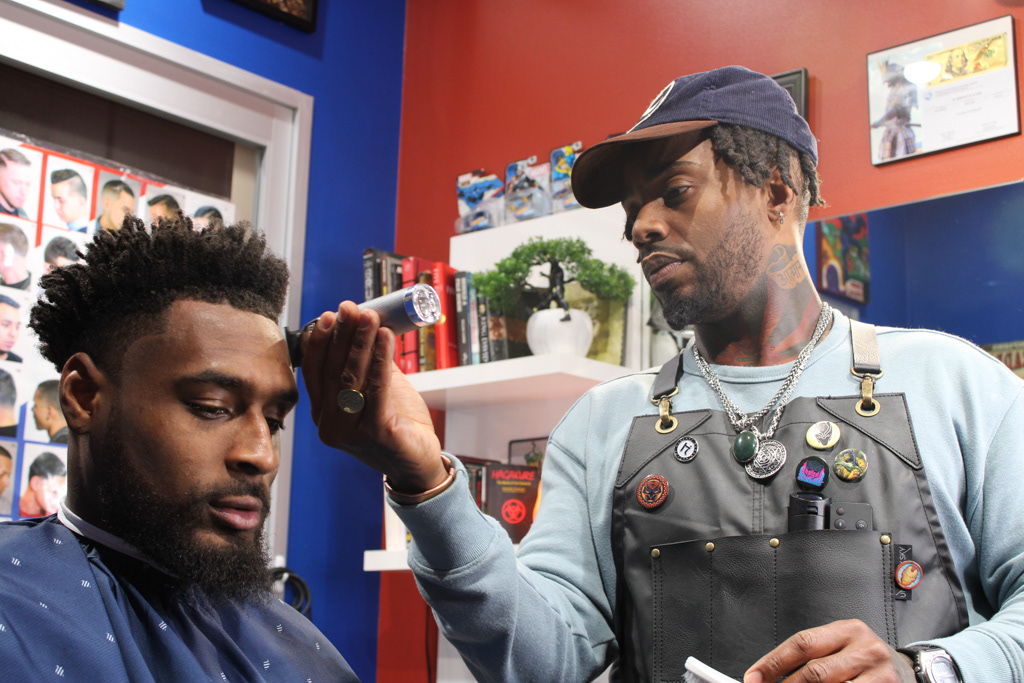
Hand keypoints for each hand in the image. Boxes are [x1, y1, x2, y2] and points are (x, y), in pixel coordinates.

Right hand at [301, 301, 446, 493]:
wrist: (417, 464)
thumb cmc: (397, 425)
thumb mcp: (376, 391)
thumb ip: (367, 365)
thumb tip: (366, 326)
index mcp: (324, 413)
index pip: (315, 371)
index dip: (321, 342)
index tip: (329, 315)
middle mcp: (330, 424)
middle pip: (332, 370)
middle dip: (342, 335)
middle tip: (350, 308)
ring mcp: (350, 431)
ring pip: (351, 377)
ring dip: (361, 342)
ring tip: (370, 317)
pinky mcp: (376, 432)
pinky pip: (376, 388)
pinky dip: (380, 359)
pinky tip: (386, 337)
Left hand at [743, 619, 916, 682]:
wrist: (910, 672)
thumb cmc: (865, 660)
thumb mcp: (842, 648)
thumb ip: (812, 657)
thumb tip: (770, 675)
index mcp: (847, 630)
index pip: (801, 644)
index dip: (773, 663)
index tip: (752, 677)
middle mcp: (865, 649)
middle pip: (814, 672)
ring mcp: (880, 674)